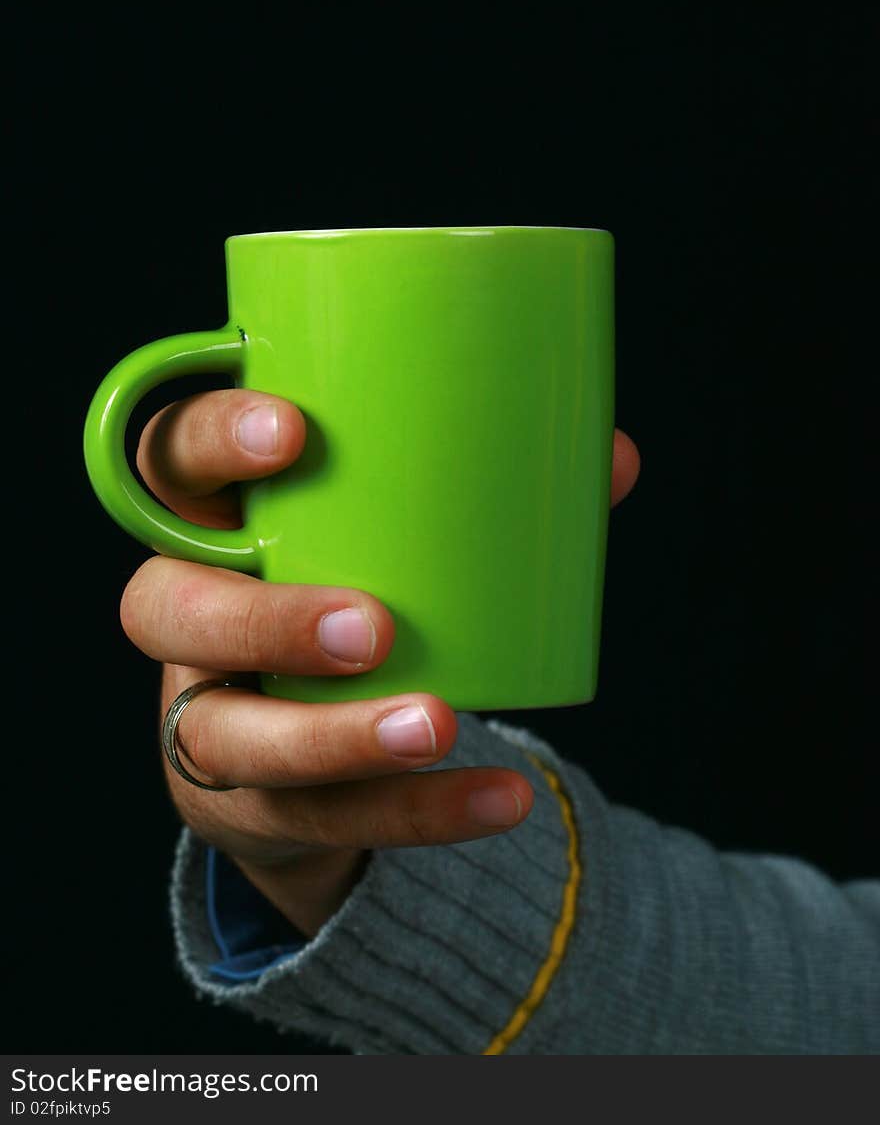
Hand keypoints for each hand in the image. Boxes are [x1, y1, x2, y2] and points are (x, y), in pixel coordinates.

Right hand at [121, 390, 640, 935]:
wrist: (298, 738)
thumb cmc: (349, 587)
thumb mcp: (392, 536)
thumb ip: (486, 493)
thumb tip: (611, 460)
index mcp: (213, 519)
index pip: (168, 460)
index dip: (207, 442)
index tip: (292, 434)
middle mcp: (184, 614)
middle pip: (164, 610)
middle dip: (264, 622)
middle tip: (374, 627)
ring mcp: (203, 715)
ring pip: (225, 738)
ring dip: (332, 739)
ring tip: (437, 726)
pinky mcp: (246, 802)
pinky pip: (315, 818)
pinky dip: (412, 813)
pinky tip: (496, 797)